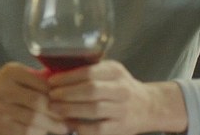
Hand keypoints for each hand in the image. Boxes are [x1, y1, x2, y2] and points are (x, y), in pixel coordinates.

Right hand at [0, 62, 69, 134]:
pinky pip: (25, 132)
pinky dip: (38, 133)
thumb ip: (37, 79)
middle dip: (58, 114)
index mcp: (11, 72)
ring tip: (62, 129)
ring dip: (51, 127)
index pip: (43, 84)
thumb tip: (70, 87)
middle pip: (39, 103)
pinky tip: (44, 132)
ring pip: (34, 121)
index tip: (72, 103)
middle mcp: (3, 88)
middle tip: (70, 120)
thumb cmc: (2, 89)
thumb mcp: (16, 76)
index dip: (60, 96)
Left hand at [46, 60, 187, 134]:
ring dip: (70, 109)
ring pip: (94, 109)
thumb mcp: (109, 72)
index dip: (67, 78)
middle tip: (50, 95)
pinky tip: (69, 123)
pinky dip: (81, 126)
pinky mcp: (122, 127)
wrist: (148, 106)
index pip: (89, 72)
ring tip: (54, 108)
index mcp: (116, 71)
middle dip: (66, 93)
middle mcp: (122, 89)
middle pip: (90, 90)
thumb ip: (87, 71)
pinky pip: (98, 129)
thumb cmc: (119, 86)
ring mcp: (123, 109)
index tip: (51, 81)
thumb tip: (53, 71)